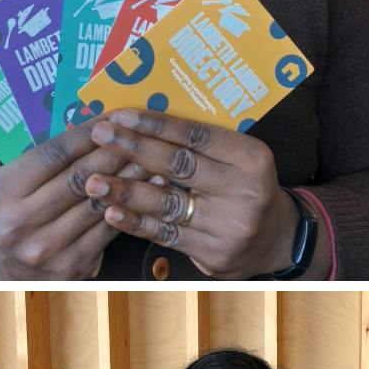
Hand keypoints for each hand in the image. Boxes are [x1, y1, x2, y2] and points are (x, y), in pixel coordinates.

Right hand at [0, 121, 146, 278]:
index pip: (52, 155)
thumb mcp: (14, 184)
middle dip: (113, 152)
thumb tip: (96, 128)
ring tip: (151, 157)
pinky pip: (110, 229)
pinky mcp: (73, 264)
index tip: (112, 118)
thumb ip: (45, 161)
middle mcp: (18, 223)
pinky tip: (151, 187)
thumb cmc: (18, 213)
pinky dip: (134, 206)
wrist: (12, 270)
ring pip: (98, 203)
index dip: (86, 133)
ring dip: (130, 177)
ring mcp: (46, 247)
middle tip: (138, 134)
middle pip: (78, 178)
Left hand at [84, 110, 303, 278]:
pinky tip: (111, 212)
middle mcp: (244, 191)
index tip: (120, 115)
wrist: (276, 240)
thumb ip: (201, 145)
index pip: (196, 135)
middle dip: (134, 149)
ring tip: (93, 180)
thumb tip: (141, 123)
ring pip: (168, 203)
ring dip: (126, 190)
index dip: (156, 124)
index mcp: (251, 158)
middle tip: (100, 135)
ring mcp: (230, 225)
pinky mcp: (214, 253)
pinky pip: (166, 234)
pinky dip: (136, 222)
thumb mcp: (239, 159)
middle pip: (179, 166)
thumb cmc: (245, 188)